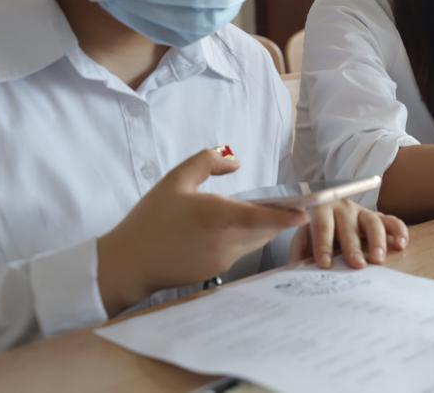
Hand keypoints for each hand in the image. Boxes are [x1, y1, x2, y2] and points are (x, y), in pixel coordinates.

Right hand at [97, 148, 306, 315]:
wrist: (128, 264)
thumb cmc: (150, 219)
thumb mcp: (175, 180)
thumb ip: (206, 163)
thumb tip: (235, 162)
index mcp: (215, 216)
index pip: (260, 218)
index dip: (285, 217)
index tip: (305, 213)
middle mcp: (224, 241)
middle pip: (264, 229)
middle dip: (275, 217)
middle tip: (277, 202)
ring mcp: (222, 259)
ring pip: (255, 241)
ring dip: (259, 228)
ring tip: (248, 212)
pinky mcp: (217, 271)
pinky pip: (240, 251)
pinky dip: (242, 239)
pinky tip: (223, 230)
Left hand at [288, 199, 407, 268]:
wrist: (326, 221)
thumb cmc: (314, 236)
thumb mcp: (302, 242)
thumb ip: (299, 254)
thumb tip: (295, 271)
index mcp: (320, 210)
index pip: (321, 227)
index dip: (322, 245)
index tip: (324, 263)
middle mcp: (343, 208)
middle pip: (349, 226)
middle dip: (352, 246)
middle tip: (357, 265)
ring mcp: (362, 212)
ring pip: (372, 221)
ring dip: (377, 240)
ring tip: (378, 259)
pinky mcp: (378, 217)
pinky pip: (391, 221)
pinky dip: (398, 231)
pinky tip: (401, 244)